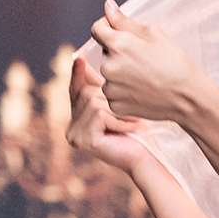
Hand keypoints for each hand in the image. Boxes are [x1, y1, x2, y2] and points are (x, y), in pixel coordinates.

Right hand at [66, 45, 148, 178]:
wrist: (147, 159)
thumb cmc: (136, 131)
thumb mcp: (116, 105)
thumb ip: (100, 87)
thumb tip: (85, 57)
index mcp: (76, 121)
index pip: (74, 91)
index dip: (78, 74)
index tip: (80, 58)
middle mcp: (71, 130)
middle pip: (85, 93)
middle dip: (110, 98)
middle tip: (132, 112)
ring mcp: (75, 137)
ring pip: (93, 102)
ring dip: (118, 110)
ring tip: (134, 121)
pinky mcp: (85, 141)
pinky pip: (101, 114)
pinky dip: (120, 119)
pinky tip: (132, 128)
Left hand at [88, 0, 212, 127]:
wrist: (188, 97)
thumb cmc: (175, 63)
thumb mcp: (154, 34)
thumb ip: (124, 20)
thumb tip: (107, 4)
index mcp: (118, 44)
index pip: (97, 29)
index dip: (108, 28)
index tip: (122, 33)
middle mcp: (109, 66)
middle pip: (105, 53)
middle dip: (119, 52)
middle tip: (143, 60)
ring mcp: (111, 88)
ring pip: (109, 74)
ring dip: (120, 72)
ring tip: (145, 76)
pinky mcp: (115, 105)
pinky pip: (114, 93)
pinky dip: (124, 91)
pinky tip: (142, 90)